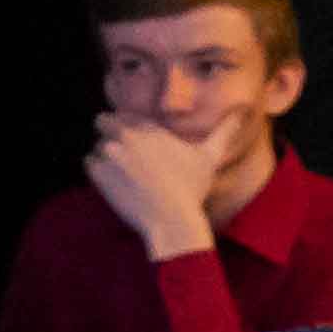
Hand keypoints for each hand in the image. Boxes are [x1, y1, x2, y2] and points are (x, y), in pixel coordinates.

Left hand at [84, 117, 220, 258]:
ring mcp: (108, 153)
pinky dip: (99, 173)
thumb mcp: (209, 157)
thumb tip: (242, 111)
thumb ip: (223, 131)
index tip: (135, 143)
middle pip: (102, 124)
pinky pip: (89, 164)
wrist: (171, 220)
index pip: (121, 115)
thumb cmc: (191, 189)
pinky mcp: (97, 172)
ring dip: (106, 157)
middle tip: (125, 157)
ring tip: (124, 176)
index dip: (126, 128)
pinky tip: (117, 185)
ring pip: (97, 146)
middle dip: (110, 136)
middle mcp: (124, 135)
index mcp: (147, 127)